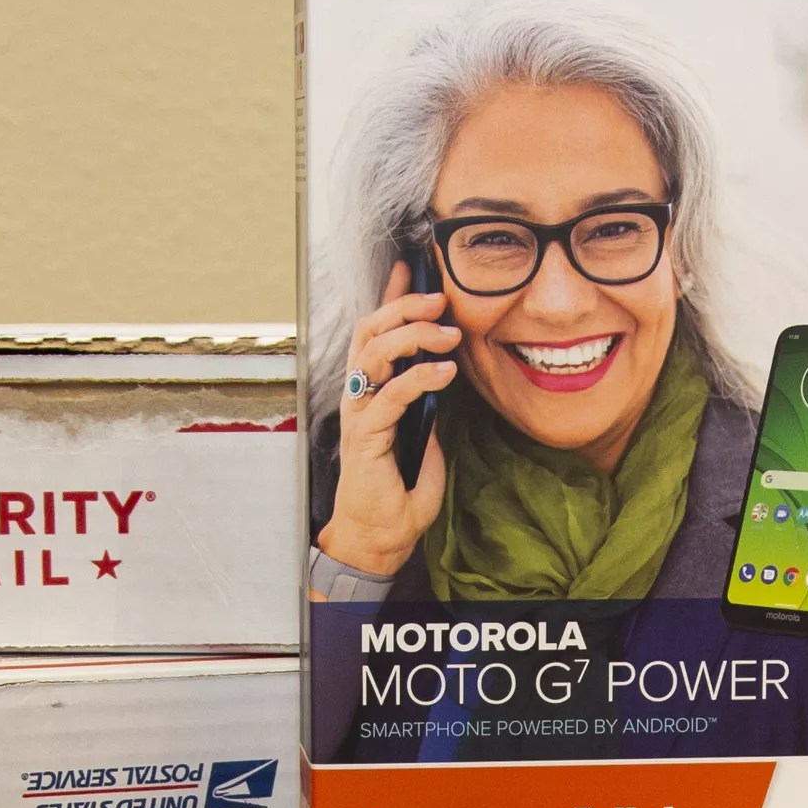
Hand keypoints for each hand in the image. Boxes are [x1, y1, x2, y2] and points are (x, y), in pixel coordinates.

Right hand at [314, 259, 458, 586]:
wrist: (382, 537)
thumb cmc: (400, 495)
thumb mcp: (424, 442)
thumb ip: (427, 411)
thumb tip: (440, 382)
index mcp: (371, 393)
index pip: (376, 334)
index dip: (391, 299)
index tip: (412, 269)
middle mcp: (359, 397)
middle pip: (370, 331)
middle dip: (404, 307)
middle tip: (441, 299)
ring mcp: (359, 414)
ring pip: (373, 353)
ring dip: (412, 335)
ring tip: (448, 333)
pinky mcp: (365, 435)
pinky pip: (390, 394)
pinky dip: (419, 377)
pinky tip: (445, 373)